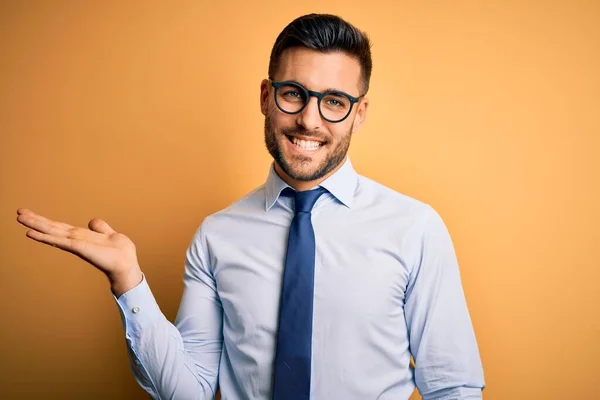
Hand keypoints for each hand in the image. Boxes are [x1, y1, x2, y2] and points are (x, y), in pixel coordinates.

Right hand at [16, 208, 142, 296]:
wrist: (127, 265)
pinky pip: (59, 241)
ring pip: (52, 232)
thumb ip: (101, 228)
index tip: (31, 214)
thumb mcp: (111, 234)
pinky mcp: (79, 248)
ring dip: (36, 225)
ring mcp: (76, 244)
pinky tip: (32, 233)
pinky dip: (45, 237)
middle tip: (18, 213)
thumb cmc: (121, 253)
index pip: (60, 227)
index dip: (46, 221)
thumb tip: (93, 221)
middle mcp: (76, 240)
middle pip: (53, 228)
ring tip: (20, 218)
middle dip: (36, 220)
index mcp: (82, 236)